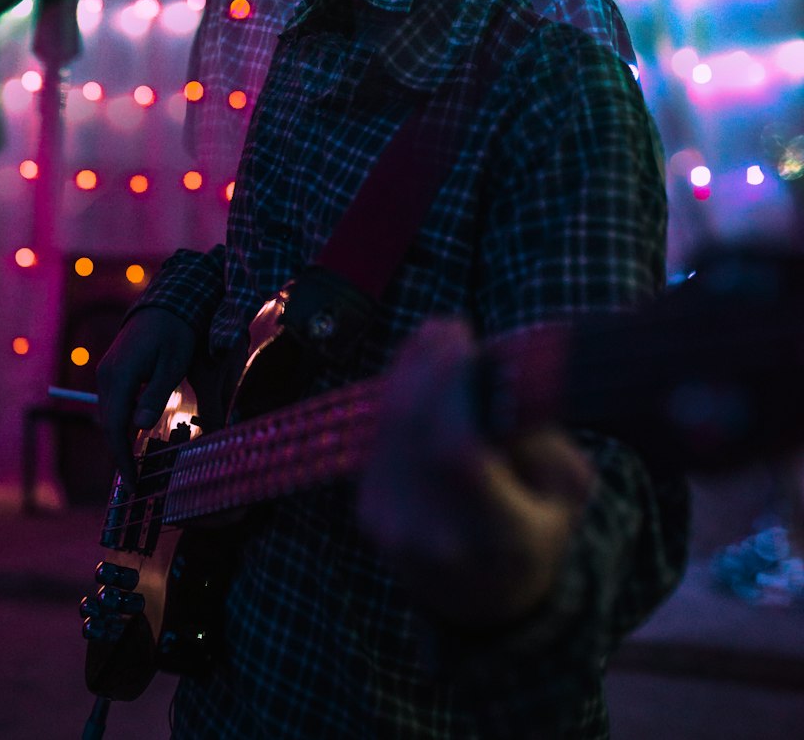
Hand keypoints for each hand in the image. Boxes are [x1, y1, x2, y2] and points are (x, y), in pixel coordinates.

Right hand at [96, 307, 197, 489]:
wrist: (166, 303)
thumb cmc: (175, 331)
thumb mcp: (173, 364)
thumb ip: (156, 395)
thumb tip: (140, 426)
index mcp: (120, 375)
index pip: (116, 426)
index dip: (122, 457)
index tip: (133, 482)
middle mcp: (106, 375)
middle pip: (108, 424)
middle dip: (120, 453)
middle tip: (137, 480)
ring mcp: (106, 372)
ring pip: (109, 415)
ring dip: (120, 438)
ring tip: (136, 464)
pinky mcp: (112, 370)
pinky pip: (113, 403)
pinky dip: (122, 421)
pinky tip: (136, 433)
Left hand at [356, 317, 592, 630]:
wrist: (486, 607)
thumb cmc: (538, 533)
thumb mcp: (565, 489)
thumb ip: (536, 433)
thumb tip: (494, 368)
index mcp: (497, 537)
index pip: (456, 450)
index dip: (450, 385)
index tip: (465, 337)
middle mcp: (435, 537)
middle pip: (414, 428)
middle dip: (428, 364)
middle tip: (449, 325)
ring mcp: (392, 529)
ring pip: (388, 428)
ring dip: (408, 371)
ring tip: (434, 336)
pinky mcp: (367, 514)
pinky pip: (376, 439)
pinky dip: (393, 394)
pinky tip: (414, 367)